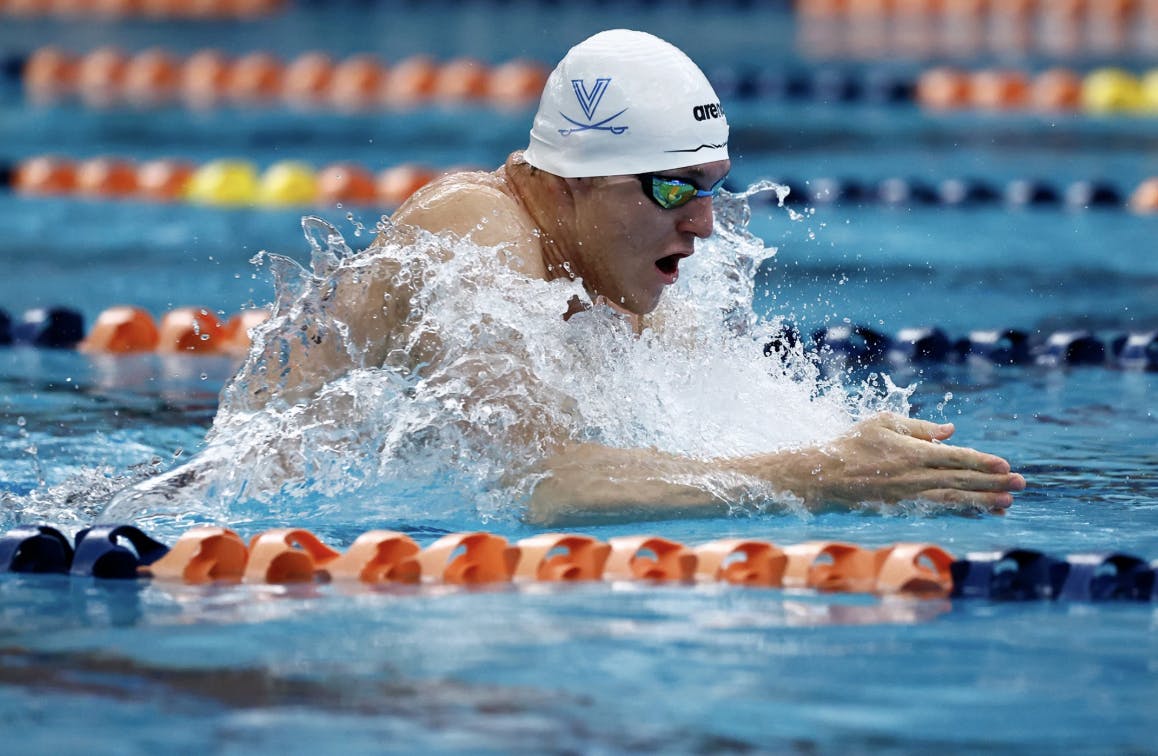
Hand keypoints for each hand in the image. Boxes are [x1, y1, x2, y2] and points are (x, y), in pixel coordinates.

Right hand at [795, 412, 1025, 512]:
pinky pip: (936, 511)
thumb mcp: (882, 423)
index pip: (953, 457)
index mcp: (909, 451)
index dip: (980, 461)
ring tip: (1007, 503)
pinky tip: (979, 514)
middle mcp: (912, 475)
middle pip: (959, 480)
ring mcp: (907, 495)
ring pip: (952, 499)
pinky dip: (960, 513)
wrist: (821, 477)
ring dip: (982, 502)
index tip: (1005, 464)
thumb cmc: (849, 444)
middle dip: (992, 482)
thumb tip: (950, 431)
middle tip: (1020, 484)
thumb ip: (919, 428)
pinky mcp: (901, 508)